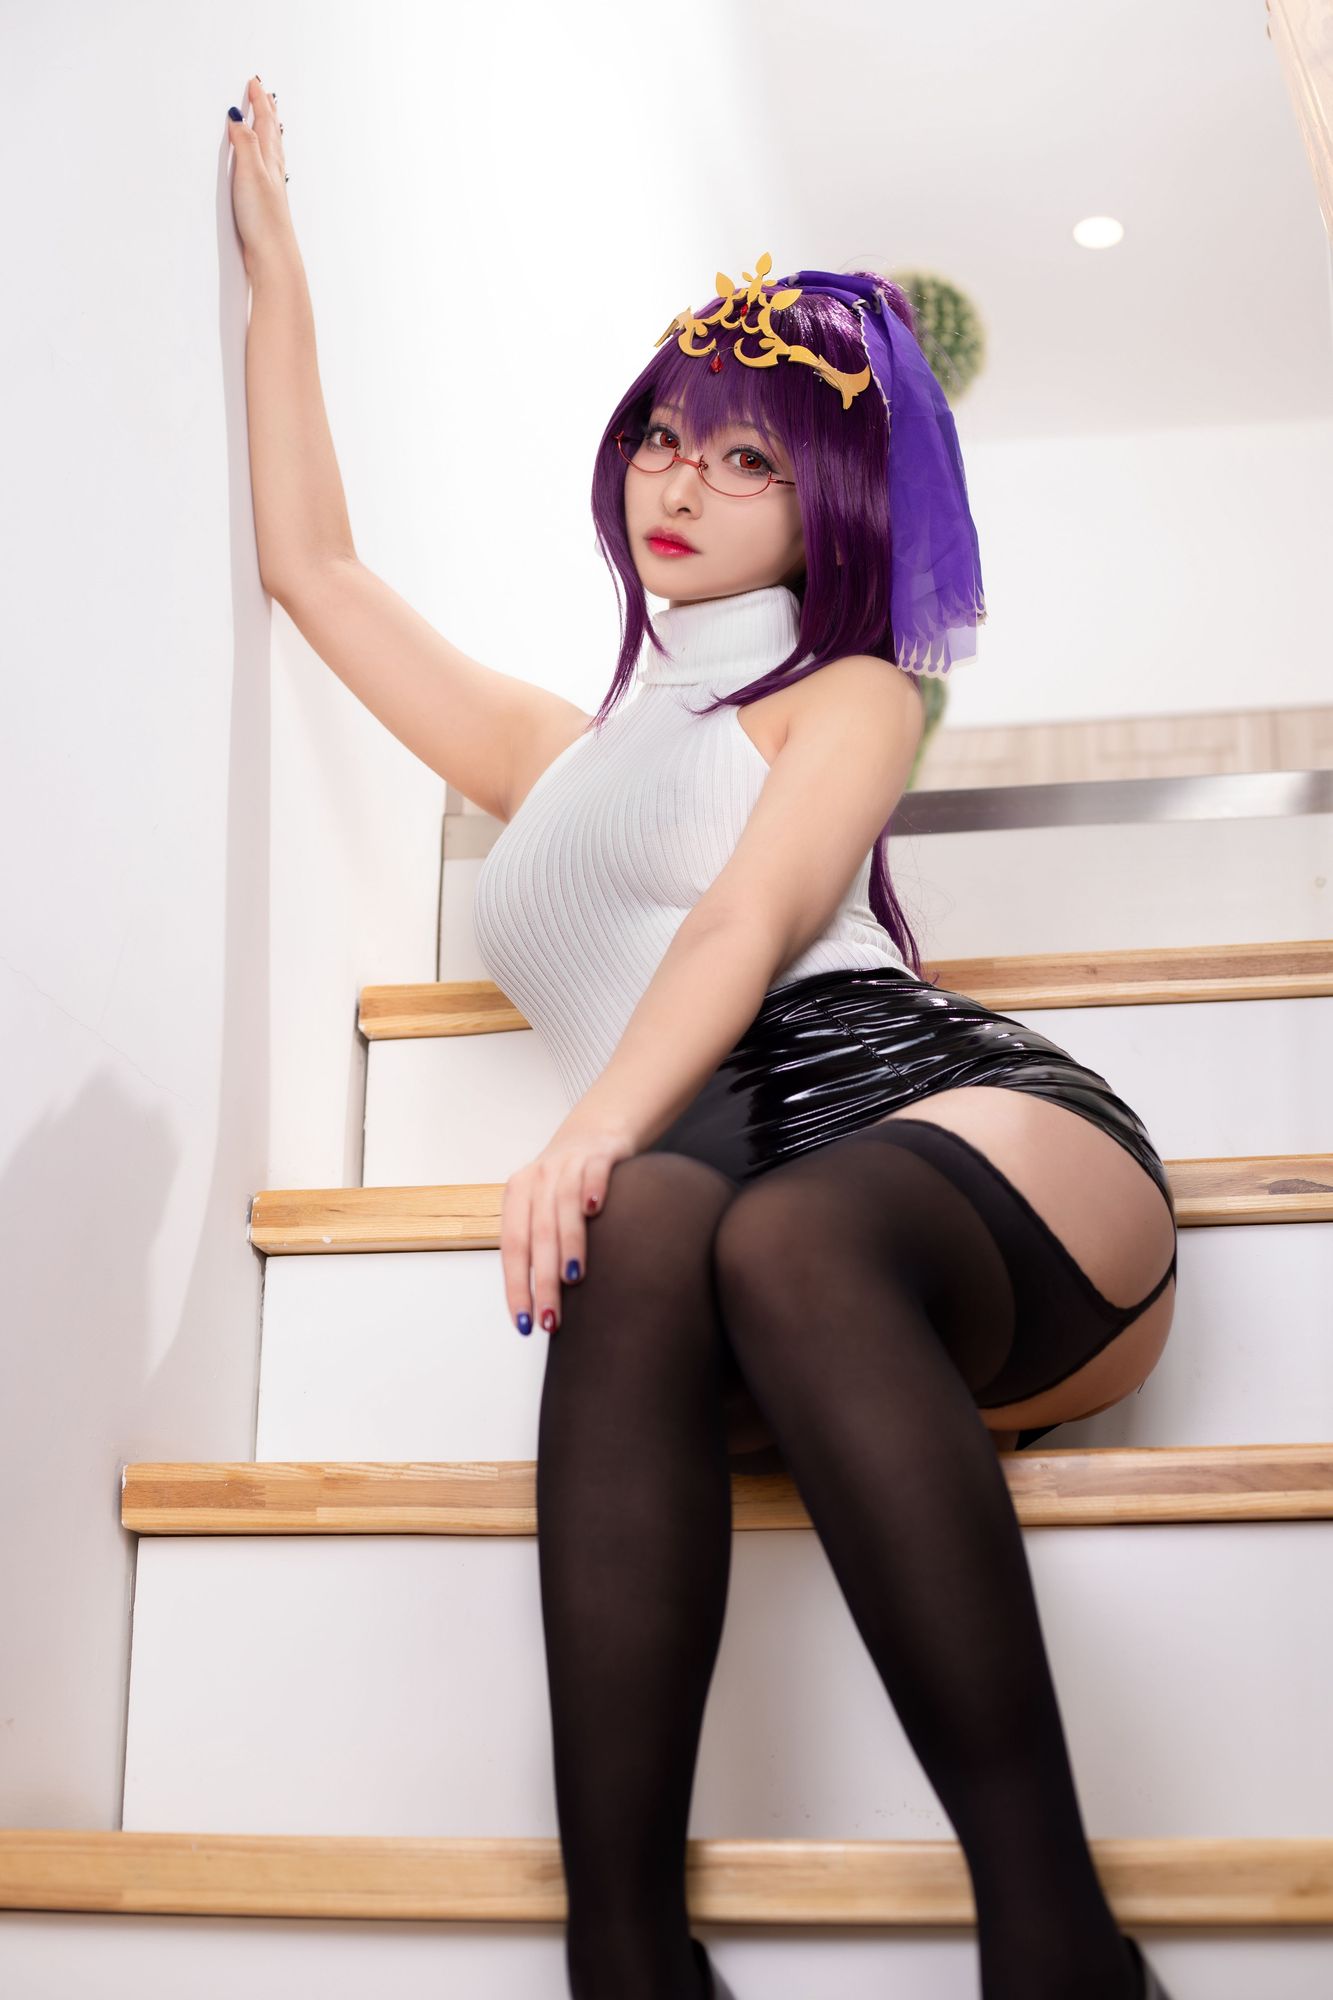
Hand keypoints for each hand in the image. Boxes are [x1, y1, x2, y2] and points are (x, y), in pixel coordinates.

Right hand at [226, 76, 296, 278]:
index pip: (265, 123)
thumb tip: (239, 117)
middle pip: (272, 134)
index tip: (255, 83)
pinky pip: (265, 171)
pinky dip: (263, 158)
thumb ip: (245, 143)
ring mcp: (271, 189)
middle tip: (265, 95)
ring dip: (268, 133)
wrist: (273, 257)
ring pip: (271, 152)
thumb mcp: (250, 172)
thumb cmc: (263, 219)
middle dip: (267, 112)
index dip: (259, 102)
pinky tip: (262, 167)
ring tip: (268, 123)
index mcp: (270, 160)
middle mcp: (274, 172)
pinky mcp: (265, 205)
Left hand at [501, 1113, 637, 1334]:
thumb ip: (538, 1243)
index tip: (525, 1322)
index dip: (516, 1287)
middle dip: (543, 1280)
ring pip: (562, 1206)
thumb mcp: (542, 1207)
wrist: (594, 1131)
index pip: (513, 1248)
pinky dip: (592, 1189)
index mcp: (517, 1195)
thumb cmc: (566, 1182)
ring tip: (573, 1279)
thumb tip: (539, 1303)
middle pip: (537, 1235)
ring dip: (568, 1244)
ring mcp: (568, 1164)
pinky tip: (595, 1210)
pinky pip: (593, 1172)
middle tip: (551, 1317)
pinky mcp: (600, 1153)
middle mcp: (538, 1178)